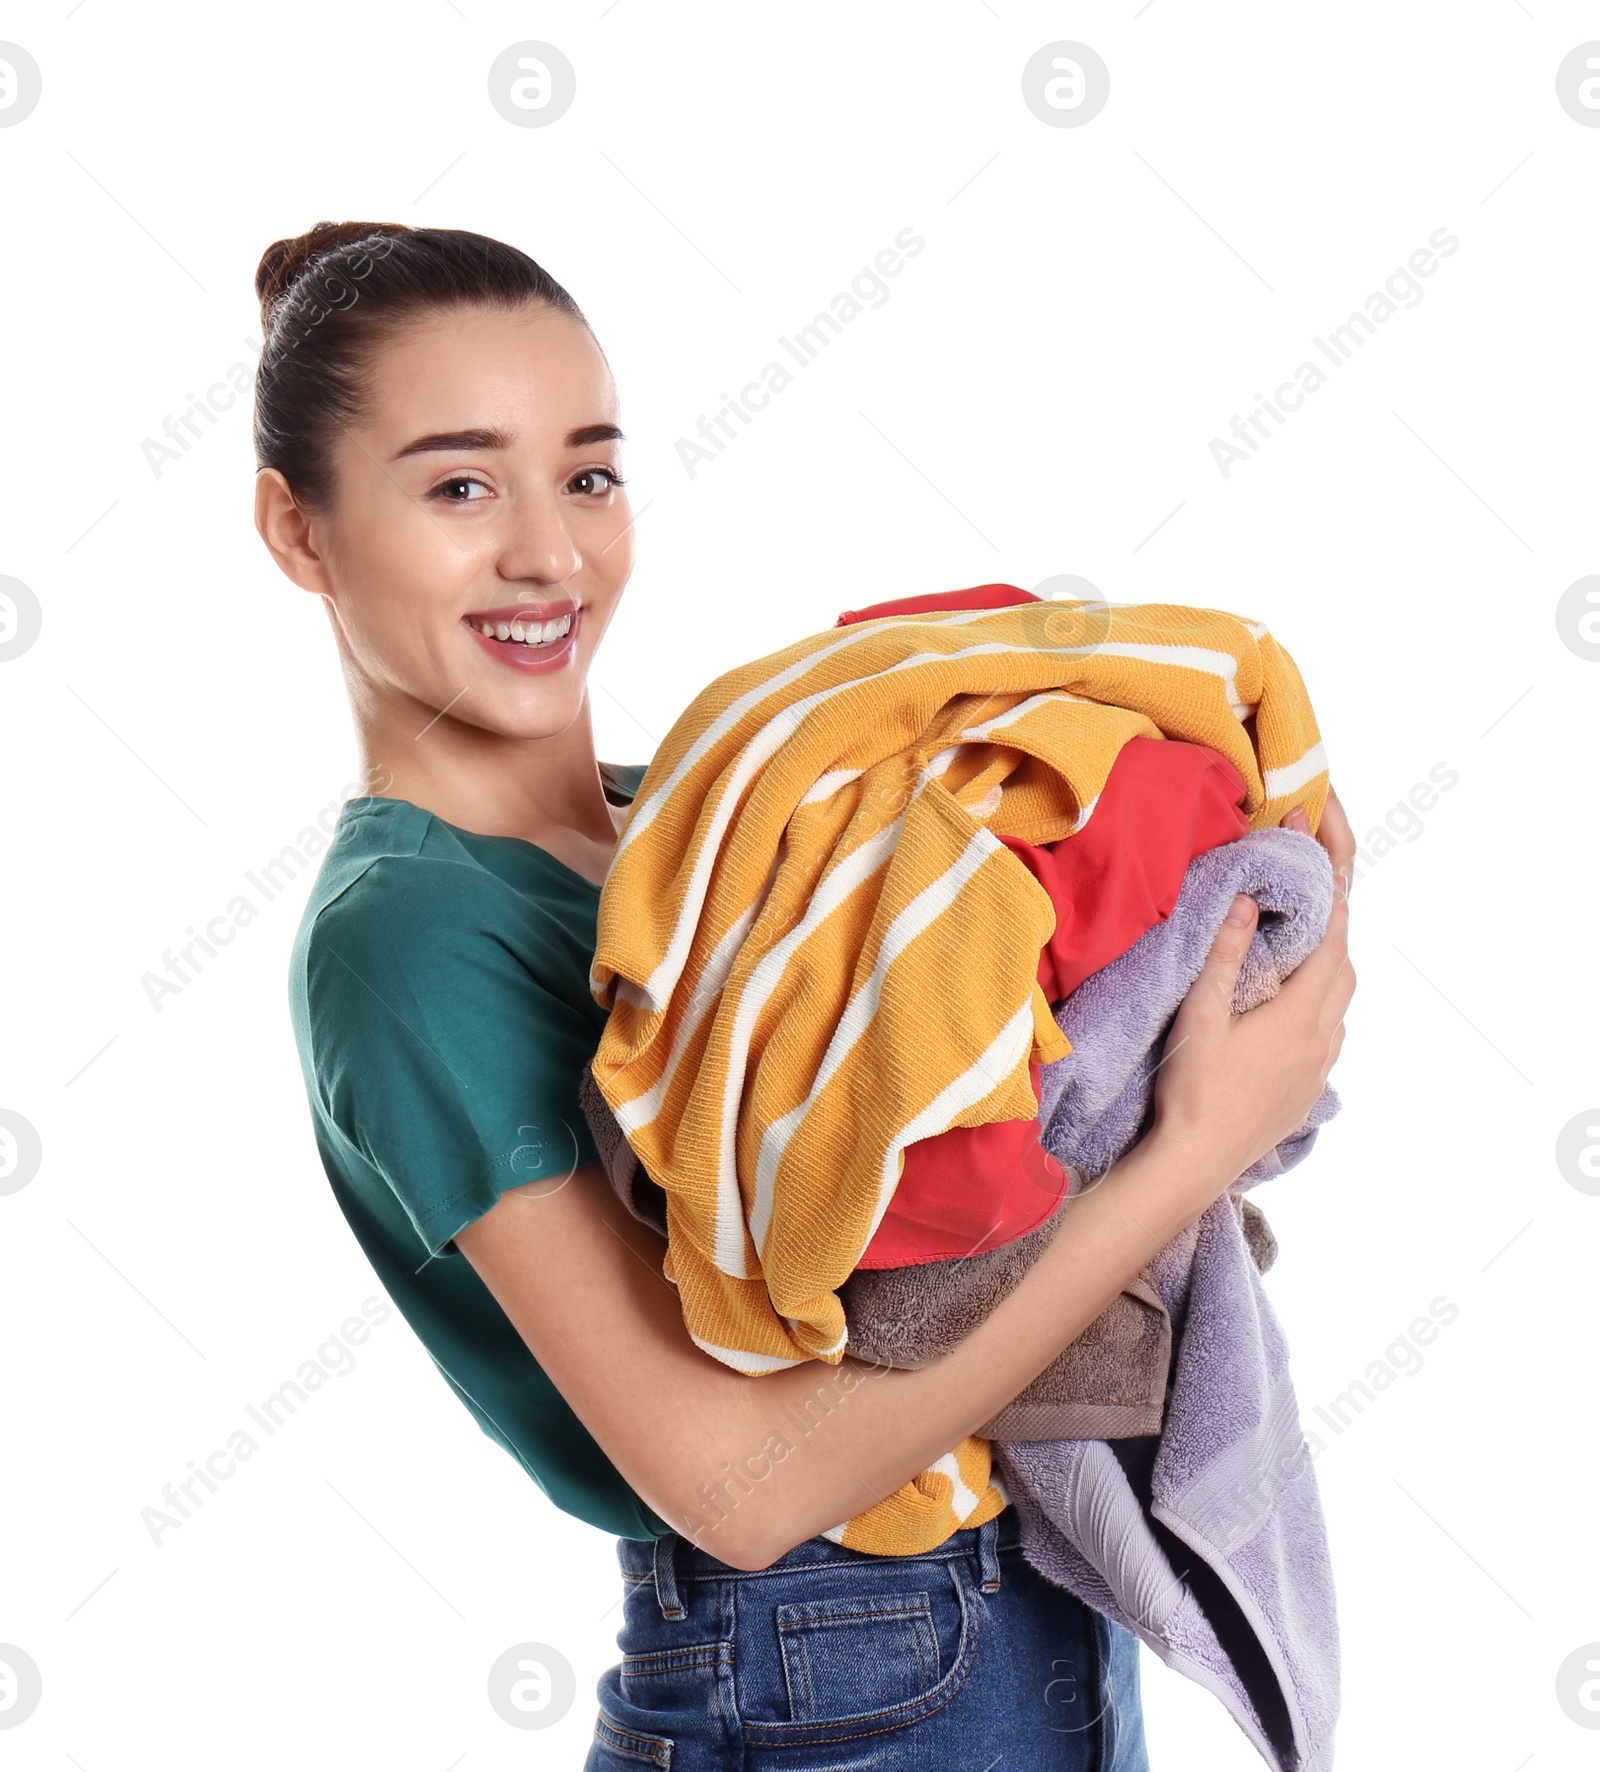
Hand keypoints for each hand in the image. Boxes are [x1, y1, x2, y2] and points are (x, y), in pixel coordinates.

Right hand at [1147, 783, 1356, 1192]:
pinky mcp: (1309, 1086)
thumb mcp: (1201, 1015)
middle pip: (1343, 958)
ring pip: (1338, 995)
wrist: (1195, 1165)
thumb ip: (1226, 955)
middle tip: (1308, 874)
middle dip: (1332, 910)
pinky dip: (1316, 996)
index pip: (1334, 927)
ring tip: (1295, 931)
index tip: (1320, 828)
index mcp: (1303, 1010)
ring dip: (1325, 957)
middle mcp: (1324, 1034)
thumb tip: (1250, 901)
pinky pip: (1327, 1026)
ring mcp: (1320, 1064)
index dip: (1330, 873)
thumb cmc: (1193, 1090)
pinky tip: (1287, 999)